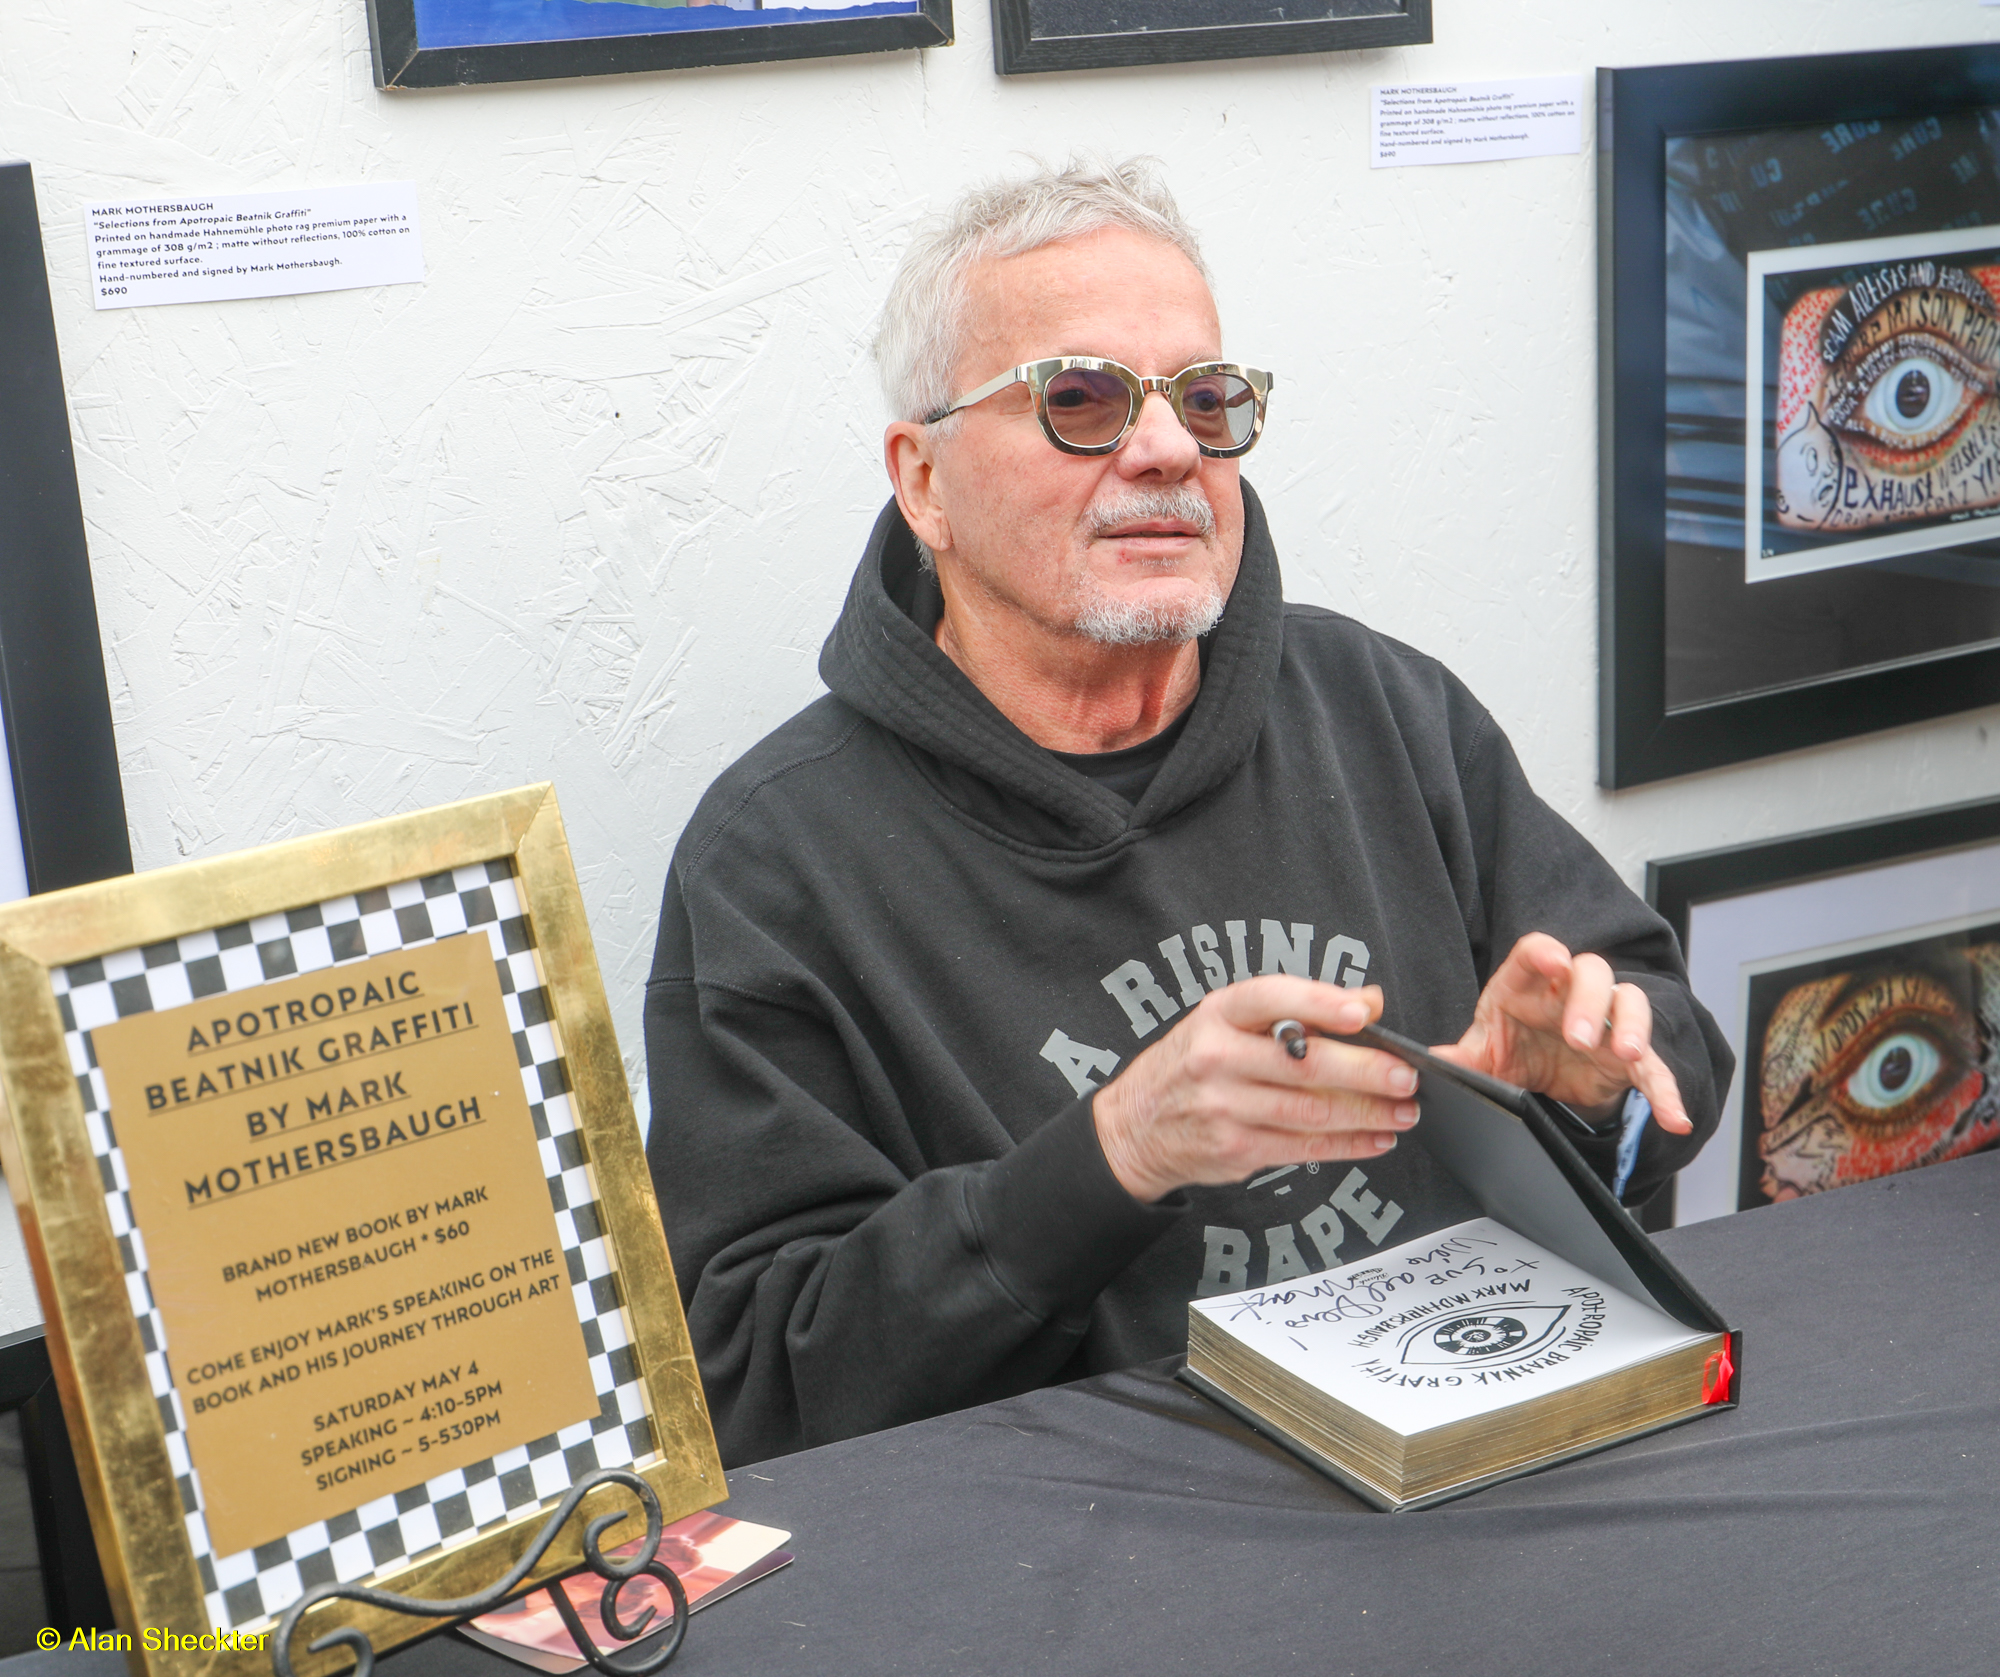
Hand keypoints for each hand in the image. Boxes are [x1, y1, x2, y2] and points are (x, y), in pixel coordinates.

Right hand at [1092, 977, 1420, 1203]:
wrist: (1134, 1126)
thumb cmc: (1192, 1065)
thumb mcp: (1229, 1023)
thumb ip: (1298, 1010)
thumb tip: (1370, 1000)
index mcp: (1217, 1015)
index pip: (1272, 998)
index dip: (1320, 1003)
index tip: (1364, 1013)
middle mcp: (1216, 1058)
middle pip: (1303, 1064)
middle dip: (1365, 1071)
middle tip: (1406, 1076)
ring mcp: (1224, 1107)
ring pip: (1311, 1111)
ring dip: (1367, 1113)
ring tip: (1404, 1110)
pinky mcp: (1235, 1148)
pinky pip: (1304, 1147)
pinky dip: (1348, 1144)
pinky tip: (1376, 1138)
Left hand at [1430, 933, 1691, 1134]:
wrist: (1539, 1079)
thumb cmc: (1510, 1046)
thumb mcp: (1482, 1054)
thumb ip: (1461, 1058)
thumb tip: (1429, 1065)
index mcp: (1526, 984)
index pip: (1535, 954)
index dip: (1544, 953)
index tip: (1552, 960)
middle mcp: (1570, 994)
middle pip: (1591, 971)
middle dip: (1588, 998)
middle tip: (1578, 1033)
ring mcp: (1604, 1021)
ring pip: (1629, 1001)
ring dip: (1630, 1024)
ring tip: (1625, 1052)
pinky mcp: (1627, 1058)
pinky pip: (1654, 1068)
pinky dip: (1666, 1091)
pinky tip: (1675, 1117)